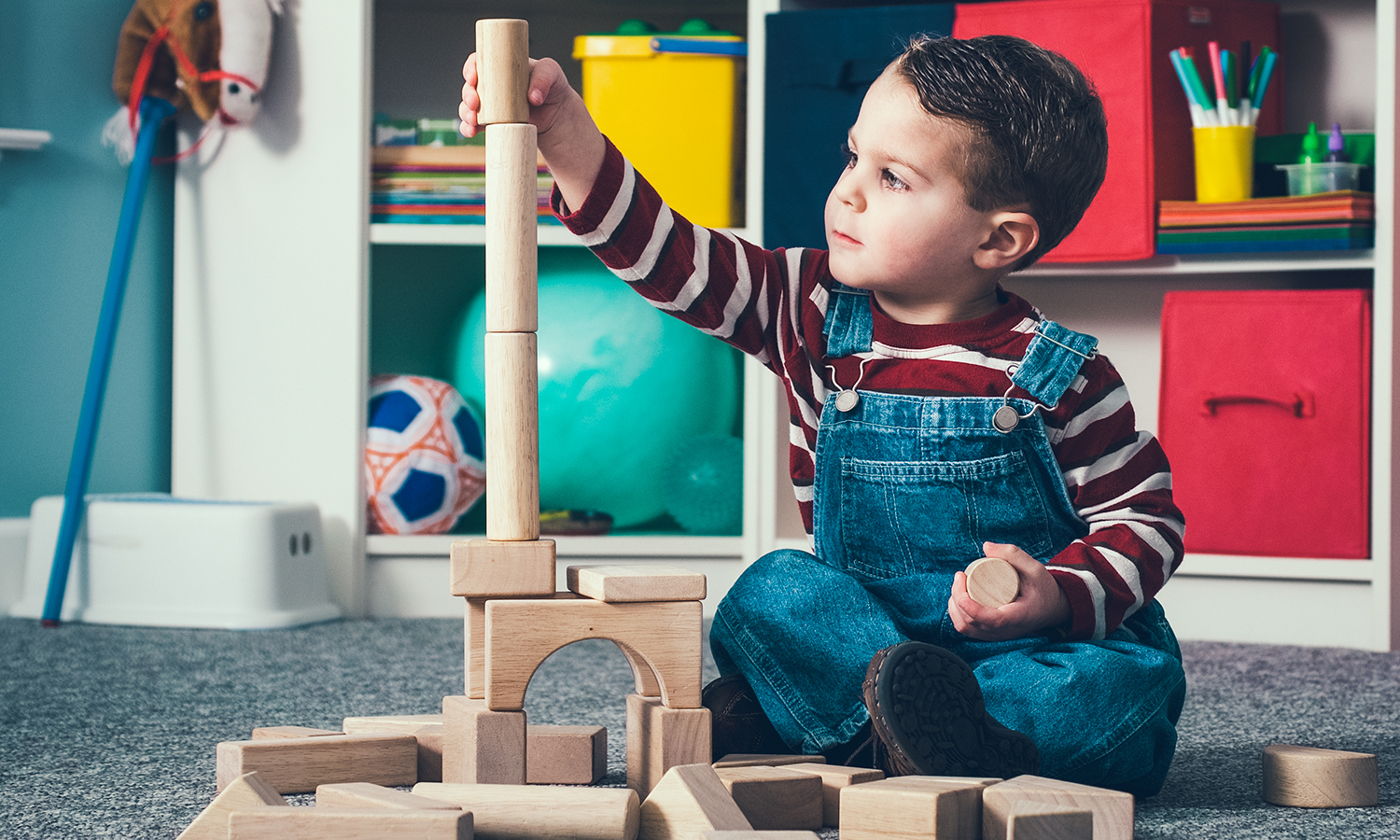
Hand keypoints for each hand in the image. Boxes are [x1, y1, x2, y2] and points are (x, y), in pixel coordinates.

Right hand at [459, 54, 573, 138]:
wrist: (558, 115)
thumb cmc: (553, 87)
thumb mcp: (553, 73)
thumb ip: (544, 78)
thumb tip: (533, 97)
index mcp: (501, 67)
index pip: (479, 62)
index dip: (471, 68)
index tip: (473, 78)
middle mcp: (492, 85)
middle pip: (470, 86)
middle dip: (467, 94)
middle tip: (475, 103)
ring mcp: (491, 105)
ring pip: (468, 107)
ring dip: (466, 113)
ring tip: (473, 120)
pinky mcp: (494, 123)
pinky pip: (474, 125)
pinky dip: (469, 128)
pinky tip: (471, 131)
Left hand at [948, 542, 1070, 641]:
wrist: (1051, 608)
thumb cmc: (1043, 588)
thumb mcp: (1035, 568)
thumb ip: (1013, 554)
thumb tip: (986, 547)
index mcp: (1018, 618)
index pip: (989, 619)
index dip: (970, 605)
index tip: (962, 582)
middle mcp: (1005, 631)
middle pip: (971, 622)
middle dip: (957, 597)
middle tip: (960, 575)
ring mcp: (997, 635)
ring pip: (966, 628)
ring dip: (954, 607)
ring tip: (958, 585)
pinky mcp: (991, 634)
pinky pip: (968, 630)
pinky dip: (957, 615)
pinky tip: (956, 599)